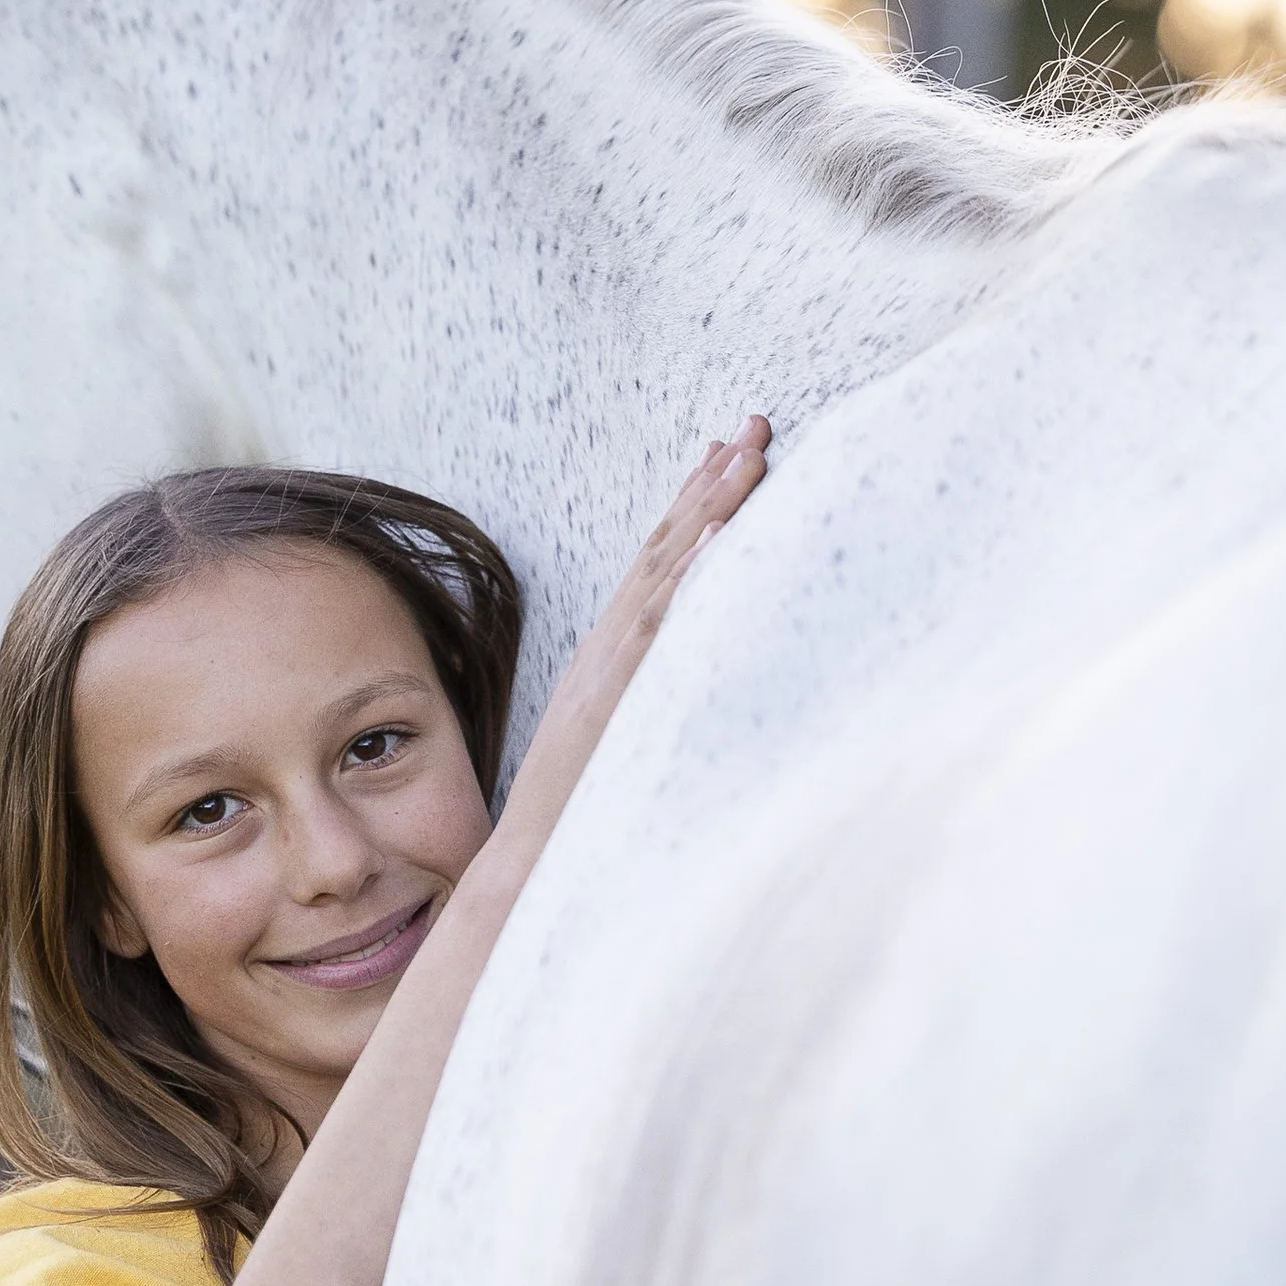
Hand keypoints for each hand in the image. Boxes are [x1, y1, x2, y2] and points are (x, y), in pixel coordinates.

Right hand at [491, 416, 770, 862]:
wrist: (530, 862)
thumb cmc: (583, 812)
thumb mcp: (625, 739)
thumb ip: (654, 700)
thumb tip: (699, 683)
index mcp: (612, 652)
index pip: (658, 560)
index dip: (694, 502)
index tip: (727, 450)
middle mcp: (609, 646)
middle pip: (666, 546)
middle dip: (712, 481)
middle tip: (756, 423)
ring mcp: (612, 667)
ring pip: (667, 573)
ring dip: (709, 510)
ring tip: (747, 456)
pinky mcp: (617, 697)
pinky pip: (657, 629)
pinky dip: (687, 580)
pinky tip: (720, 539)